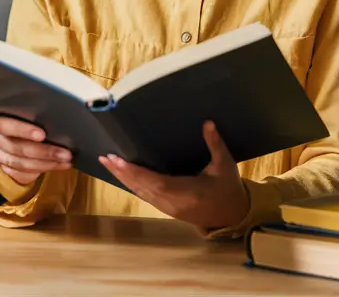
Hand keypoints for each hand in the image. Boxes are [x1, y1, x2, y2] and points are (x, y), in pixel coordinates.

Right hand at [0, 108, 72, 184]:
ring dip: (47, 162)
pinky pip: (22, 172)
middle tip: (65, 152)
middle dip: (43, 151)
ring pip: (20, 162)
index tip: (43, 135)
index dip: (22, 130)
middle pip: (15, 146)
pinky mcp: (4, 167)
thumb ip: (33, 111)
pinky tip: (59, 165)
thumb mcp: (27, 110)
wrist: (18, 132)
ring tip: (65, 159)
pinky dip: (43, 169)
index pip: (1, 123)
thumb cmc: (26, 116)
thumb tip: (56, 114)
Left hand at [98, 121, 248, 230]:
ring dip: (124, 178)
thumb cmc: (228, 187)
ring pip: (141, 193)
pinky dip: (132, 185)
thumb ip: (215, 144)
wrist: (232, 214)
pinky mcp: (167, 209)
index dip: (135, 172)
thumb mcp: (225, 165)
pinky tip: (122, 175)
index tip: (119, 160)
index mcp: (187, 191)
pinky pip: (145, 196)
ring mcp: (168, 208)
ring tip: (108, 163)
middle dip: (123, 172)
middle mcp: (173, 202)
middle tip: (106, 157)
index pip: (155, 181)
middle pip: (142, 187)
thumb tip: (207, 123)